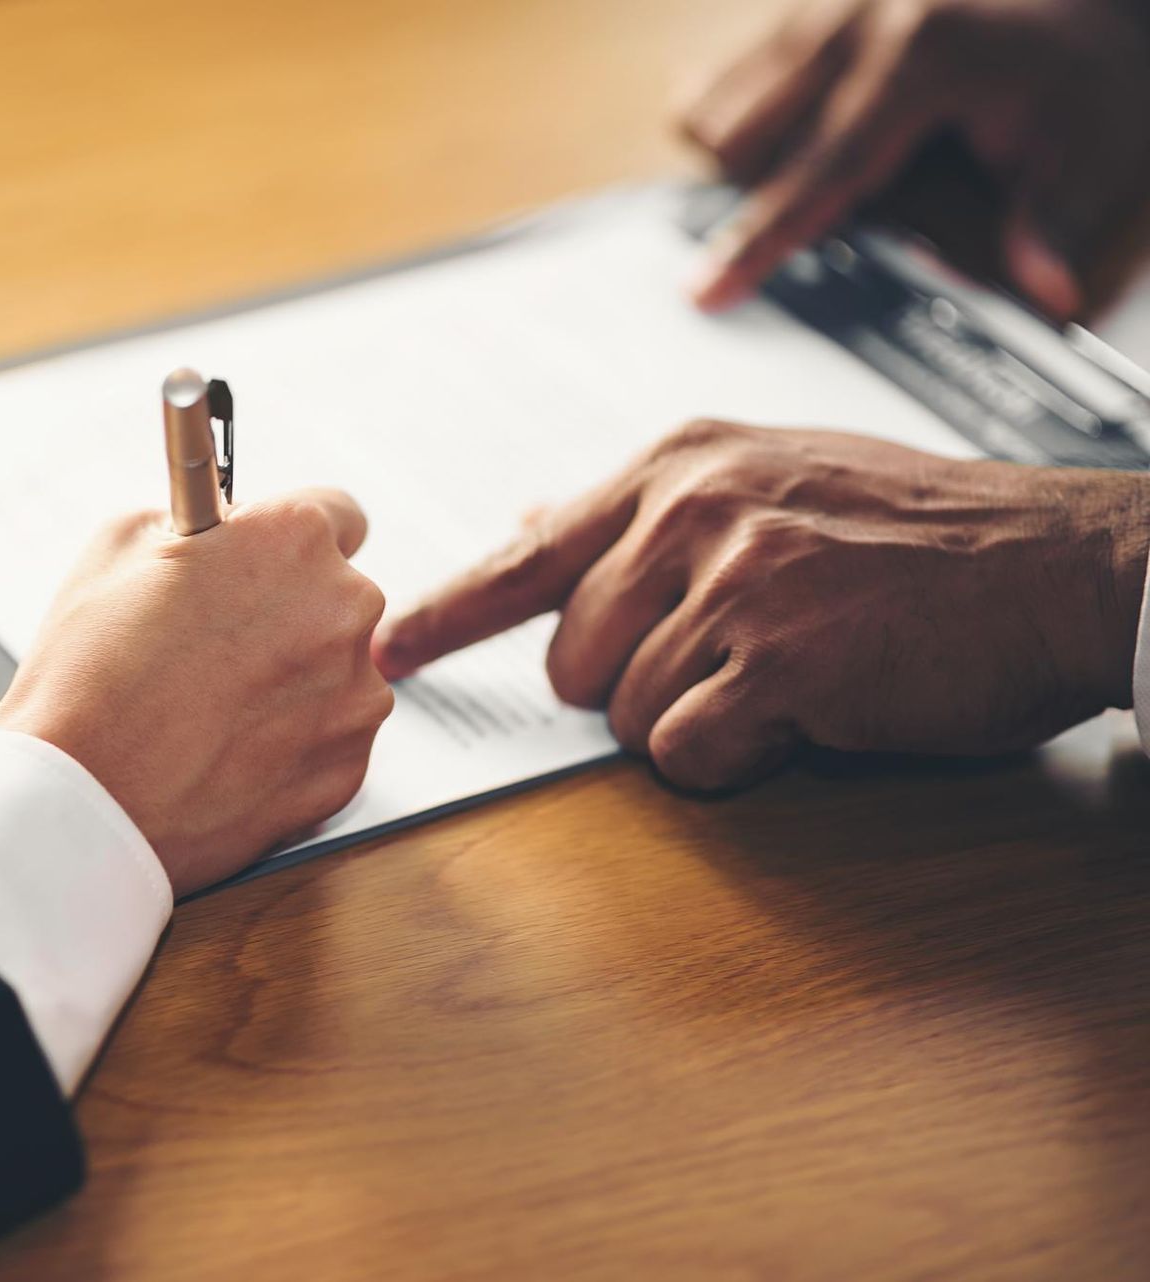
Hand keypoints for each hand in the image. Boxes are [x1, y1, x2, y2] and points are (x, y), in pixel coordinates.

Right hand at [0, 490, 392, 894]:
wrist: (82, 795)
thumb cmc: (89, 671)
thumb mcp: (121, 543)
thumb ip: (197, 520)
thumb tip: (220, 528)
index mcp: (293, 539)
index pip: (338, 515)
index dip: (290, 541)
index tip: (269, 562)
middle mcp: (343, 610)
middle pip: (339, 598)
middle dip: (292, 612)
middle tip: (220, 642)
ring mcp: (354, 696)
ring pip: (339, 674)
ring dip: (295, 682)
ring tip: (214, 707)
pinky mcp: (347, 770)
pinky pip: (332, 741)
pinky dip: (293, 744)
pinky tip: (227, 750)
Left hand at [373, 421, 1149, 789]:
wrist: (1055, 564)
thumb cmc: (916, 531)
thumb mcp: (771, 475)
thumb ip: (646, 507)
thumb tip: (530, 522)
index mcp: (680, 462)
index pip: (527, 553)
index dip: (448, 613)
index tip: (390, 650)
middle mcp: (690, 509)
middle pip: (570, 655)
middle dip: (632, 682)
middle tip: (734, 655)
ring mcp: (732, 579)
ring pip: (624, 712)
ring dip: (695, 719)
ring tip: (785, 672)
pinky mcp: (775, 657)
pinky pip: (685, 752)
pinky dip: (734, 756)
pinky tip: (801, 712)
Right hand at [680, 0, 1149, 316]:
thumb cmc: (1079, 62)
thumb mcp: (1089, 141)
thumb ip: (1052, 218)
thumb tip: (1046, 294)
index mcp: (919, 58)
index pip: (817, 174)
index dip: (759, 242)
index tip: (704, 293)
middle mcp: (853, 21)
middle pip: (736, 140)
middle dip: (757, 193)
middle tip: (832, 210)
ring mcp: (819, 5)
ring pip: (712, 106)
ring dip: (741, 156)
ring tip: (811, 166)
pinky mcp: (803, 3)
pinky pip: (722, 74)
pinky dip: (739, 116)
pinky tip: (795, 128)